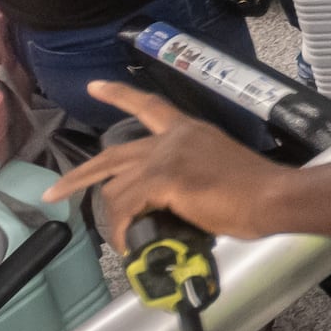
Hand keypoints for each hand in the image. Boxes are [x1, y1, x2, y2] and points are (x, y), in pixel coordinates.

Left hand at [43, 83, 296, 239]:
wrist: (275, 197)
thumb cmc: (259, 191)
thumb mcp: (217, 172)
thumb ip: (188, 178)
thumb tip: (170, 205)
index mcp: (189, 130)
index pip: (148, 105)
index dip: (118, 95)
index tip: (94, 86)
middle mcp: (173, 138)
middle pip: (113, 154)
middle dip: (79, 175)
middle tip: (55, 190)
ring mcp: (167, 157)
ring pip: (117, 187)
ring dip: (112, 218)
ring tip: (118, 241)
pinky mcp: (165, 179)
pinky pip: (128, 206)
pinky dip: (122, 229)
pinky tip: (128, 243)